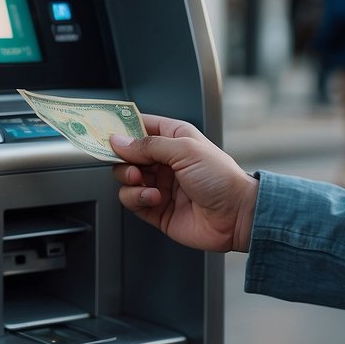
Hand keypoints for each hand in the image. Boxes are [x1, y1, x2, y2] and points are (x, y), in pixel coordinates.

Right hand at [110, 115, 257, 252]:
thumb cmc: (221, 178)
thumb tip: (119, 141)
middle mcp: (165, 161)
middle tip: (132, 165)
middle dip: (124, 160)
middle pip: (128, 155)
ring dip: (130, 180)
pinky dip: (137, 199)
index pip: (141, 127)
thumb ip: (149, 145)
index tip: (107, 133)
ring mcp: (160, 185)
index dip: (123, 129)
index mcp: (174, 138)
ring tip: (145, 184)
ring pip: (126, 178)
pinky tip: (154, 199)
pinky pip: (132, 200)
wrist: (237, 216)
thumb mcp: (185, 150)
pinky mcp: (156, 209)